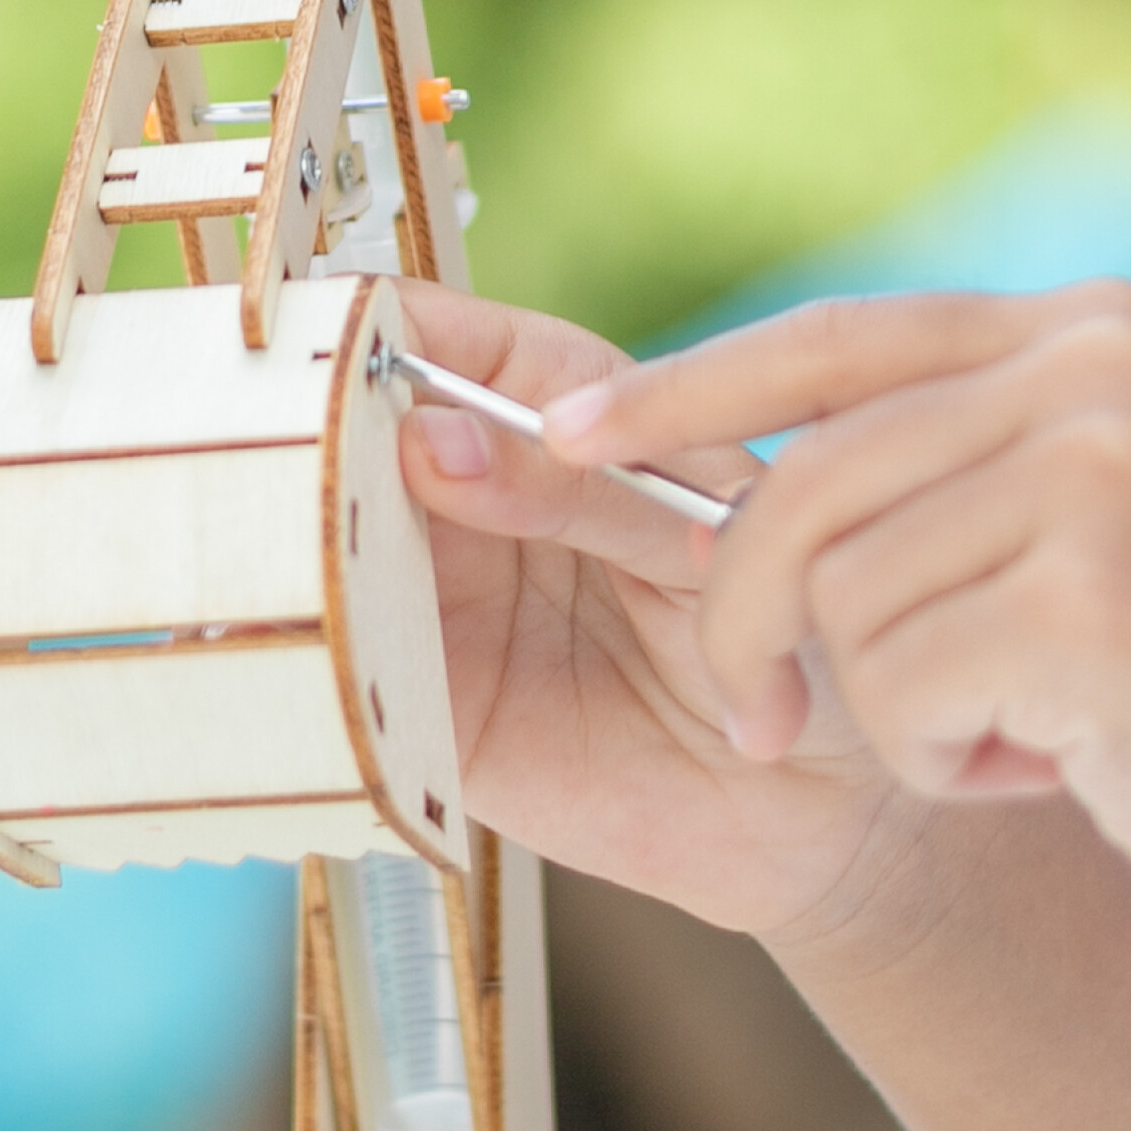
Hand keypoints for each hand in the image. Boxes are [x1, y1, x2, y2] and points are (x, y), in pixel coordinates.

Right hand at [384, 283, 931, 942]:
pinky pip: (346, 668)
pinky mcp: (418, 707)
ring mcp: (431, 597)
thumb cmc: (786, 629)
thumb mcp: (706, 530)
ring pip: (327, 541)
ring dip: (315, 536)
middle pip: (346, 434)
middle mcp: (465, 496)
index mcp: (546, 411)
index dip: (378, 331)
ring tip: (342, 541)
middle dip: (326, 435)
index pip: (428, 336)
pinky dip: (327, 649)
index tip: (352, 350)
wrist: (815, 800)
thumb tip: (434, 439)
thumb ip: (586, 488)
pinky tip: (345, 634)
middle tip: (344, 460)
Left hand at [539, 282, 1130, 934]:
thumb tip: (749, 481)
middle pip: (800, 482)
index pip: (828, 340)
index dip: (683, 394)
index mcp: (1086, 332)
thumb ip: (968, 466)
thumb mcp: (1110, 513)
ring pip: (844, 600)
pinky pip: (898, 684)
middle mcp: (1089, 371)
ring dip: (902, 709)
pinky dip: (949, 758)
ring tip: (1033, 730)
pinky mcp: (1092, 589)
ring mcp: (1097, 469)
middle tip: (764, 721)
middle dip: (746, 616)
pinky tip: (1059, 763)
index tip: (568, 438)